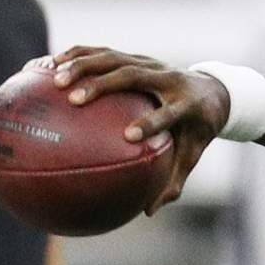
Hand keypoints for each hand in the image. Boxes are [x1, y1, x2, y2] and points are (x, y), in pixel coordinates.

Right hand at [50, 46, 231, 214]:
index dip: (151, 122)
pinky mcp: (138, 57)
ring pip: (116, 57)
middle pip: (134, 75)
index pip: (169, 112)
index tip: (128, 136)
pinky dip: (78, 55)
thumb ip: (173, 181)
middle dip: (103, 85)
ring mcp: (151, 63)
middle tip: (74, 100)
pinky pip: (105, 52)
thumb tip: (148, 211)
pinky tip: (50, 64)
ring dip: (84, 65)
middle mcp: (168, 78)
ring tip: (55, 79)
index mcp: (186, 104)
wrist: (214, 90)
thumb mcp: (192, 154)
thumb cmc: (197, 130)